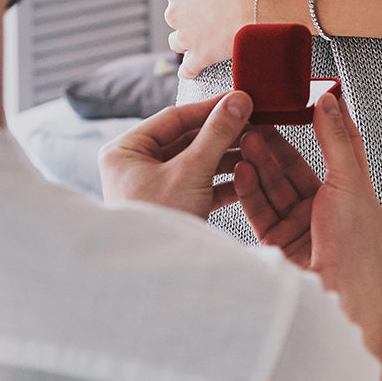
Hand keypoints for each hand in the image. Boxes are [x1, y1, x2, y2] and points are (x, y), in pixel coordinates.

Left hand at [99, 93, 250, 218]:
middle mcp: (134, 166)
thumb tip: (238, 101)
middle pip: (185, 139)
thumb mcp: (191, 172)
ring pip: (195, 162)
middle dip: (221, 135)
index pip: (173, 118)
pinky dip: (221, 182)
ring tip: (256, 149)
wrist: (156, 280)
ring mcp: (152, 188)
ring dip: (225, 157)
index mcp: (125, 151)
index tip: (240, 100)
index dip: (210, 108)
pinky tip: (246, 177)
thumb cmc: (159, 223)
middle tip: (254, 123)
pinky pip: (198, 185)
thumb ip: (216, 134)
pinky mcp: (170, 207)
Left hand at [164, 0, 259, 78]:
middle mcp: (174, 13)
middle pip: (175, 17)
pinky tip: (189, 72)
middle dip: (187, 18)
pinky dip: (188, 71)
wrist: (252, 1)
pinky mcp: (200, 56)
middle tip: (206, 17)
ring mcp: (186, 37)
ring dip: (184, 42)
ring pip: (176, 43)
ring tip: (197, 41)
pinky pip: (188, 69)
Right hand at [236, 91, 381, 299]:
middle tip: (255, 121)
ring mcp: (300, 224)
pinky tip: (240, 171)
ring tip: (243, 141)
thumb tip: (331, 102)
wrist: (339, 295)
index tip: (308, 95)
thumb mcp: (349, 182)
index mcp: (350, 190)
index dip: (325, 119)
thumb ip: (335, 140)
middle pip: (294, 166)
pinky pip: (259, 209)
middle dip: (274, 144)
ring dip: (258, 163)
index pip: (339, 145)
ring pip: (274, 186)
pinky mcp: (278, 240)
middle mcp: (325, 206)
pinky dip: (249, 189)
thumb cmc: (355, 246)